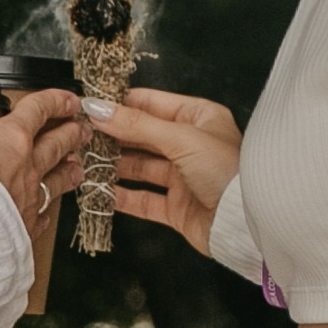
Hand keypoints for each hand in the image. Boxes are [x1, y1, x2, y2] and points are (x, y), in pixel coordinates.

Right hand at [0, 88, 87, 238]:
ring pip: (60, 182)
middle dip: (73, 135)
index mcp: (6, 139)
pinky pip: (44, 221)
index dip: (55, 100)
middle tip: (84, 130)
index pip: (38, 110)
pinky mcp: (25, 236)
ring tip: (78, 168)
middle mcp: (26, 169)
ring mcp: (29, 203)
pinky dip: (49, 215)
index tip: (70, 98)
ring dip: (70, 172)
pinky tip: (47, 217)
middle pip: (60, 145)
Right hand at [84, 87, 240, 256]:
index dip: (120, 104)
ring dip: (114, 165)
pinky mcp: (176, 207)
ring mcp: (182, 177)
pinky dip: (122, 196)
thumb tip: (98, 109)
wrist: (245, 224)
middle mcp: (190, 145)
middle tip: (82, 135)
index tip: (90, 105)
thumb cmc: (226, 170)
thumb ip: (136, 124)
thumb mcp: (180, 138)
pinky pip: (143, 199)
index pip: (151, 104)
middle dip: (113, 136)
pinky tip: (101, 190)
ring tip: (86, 161)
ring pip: (140, 167)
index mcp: (198, 118)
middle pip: (142, 135)